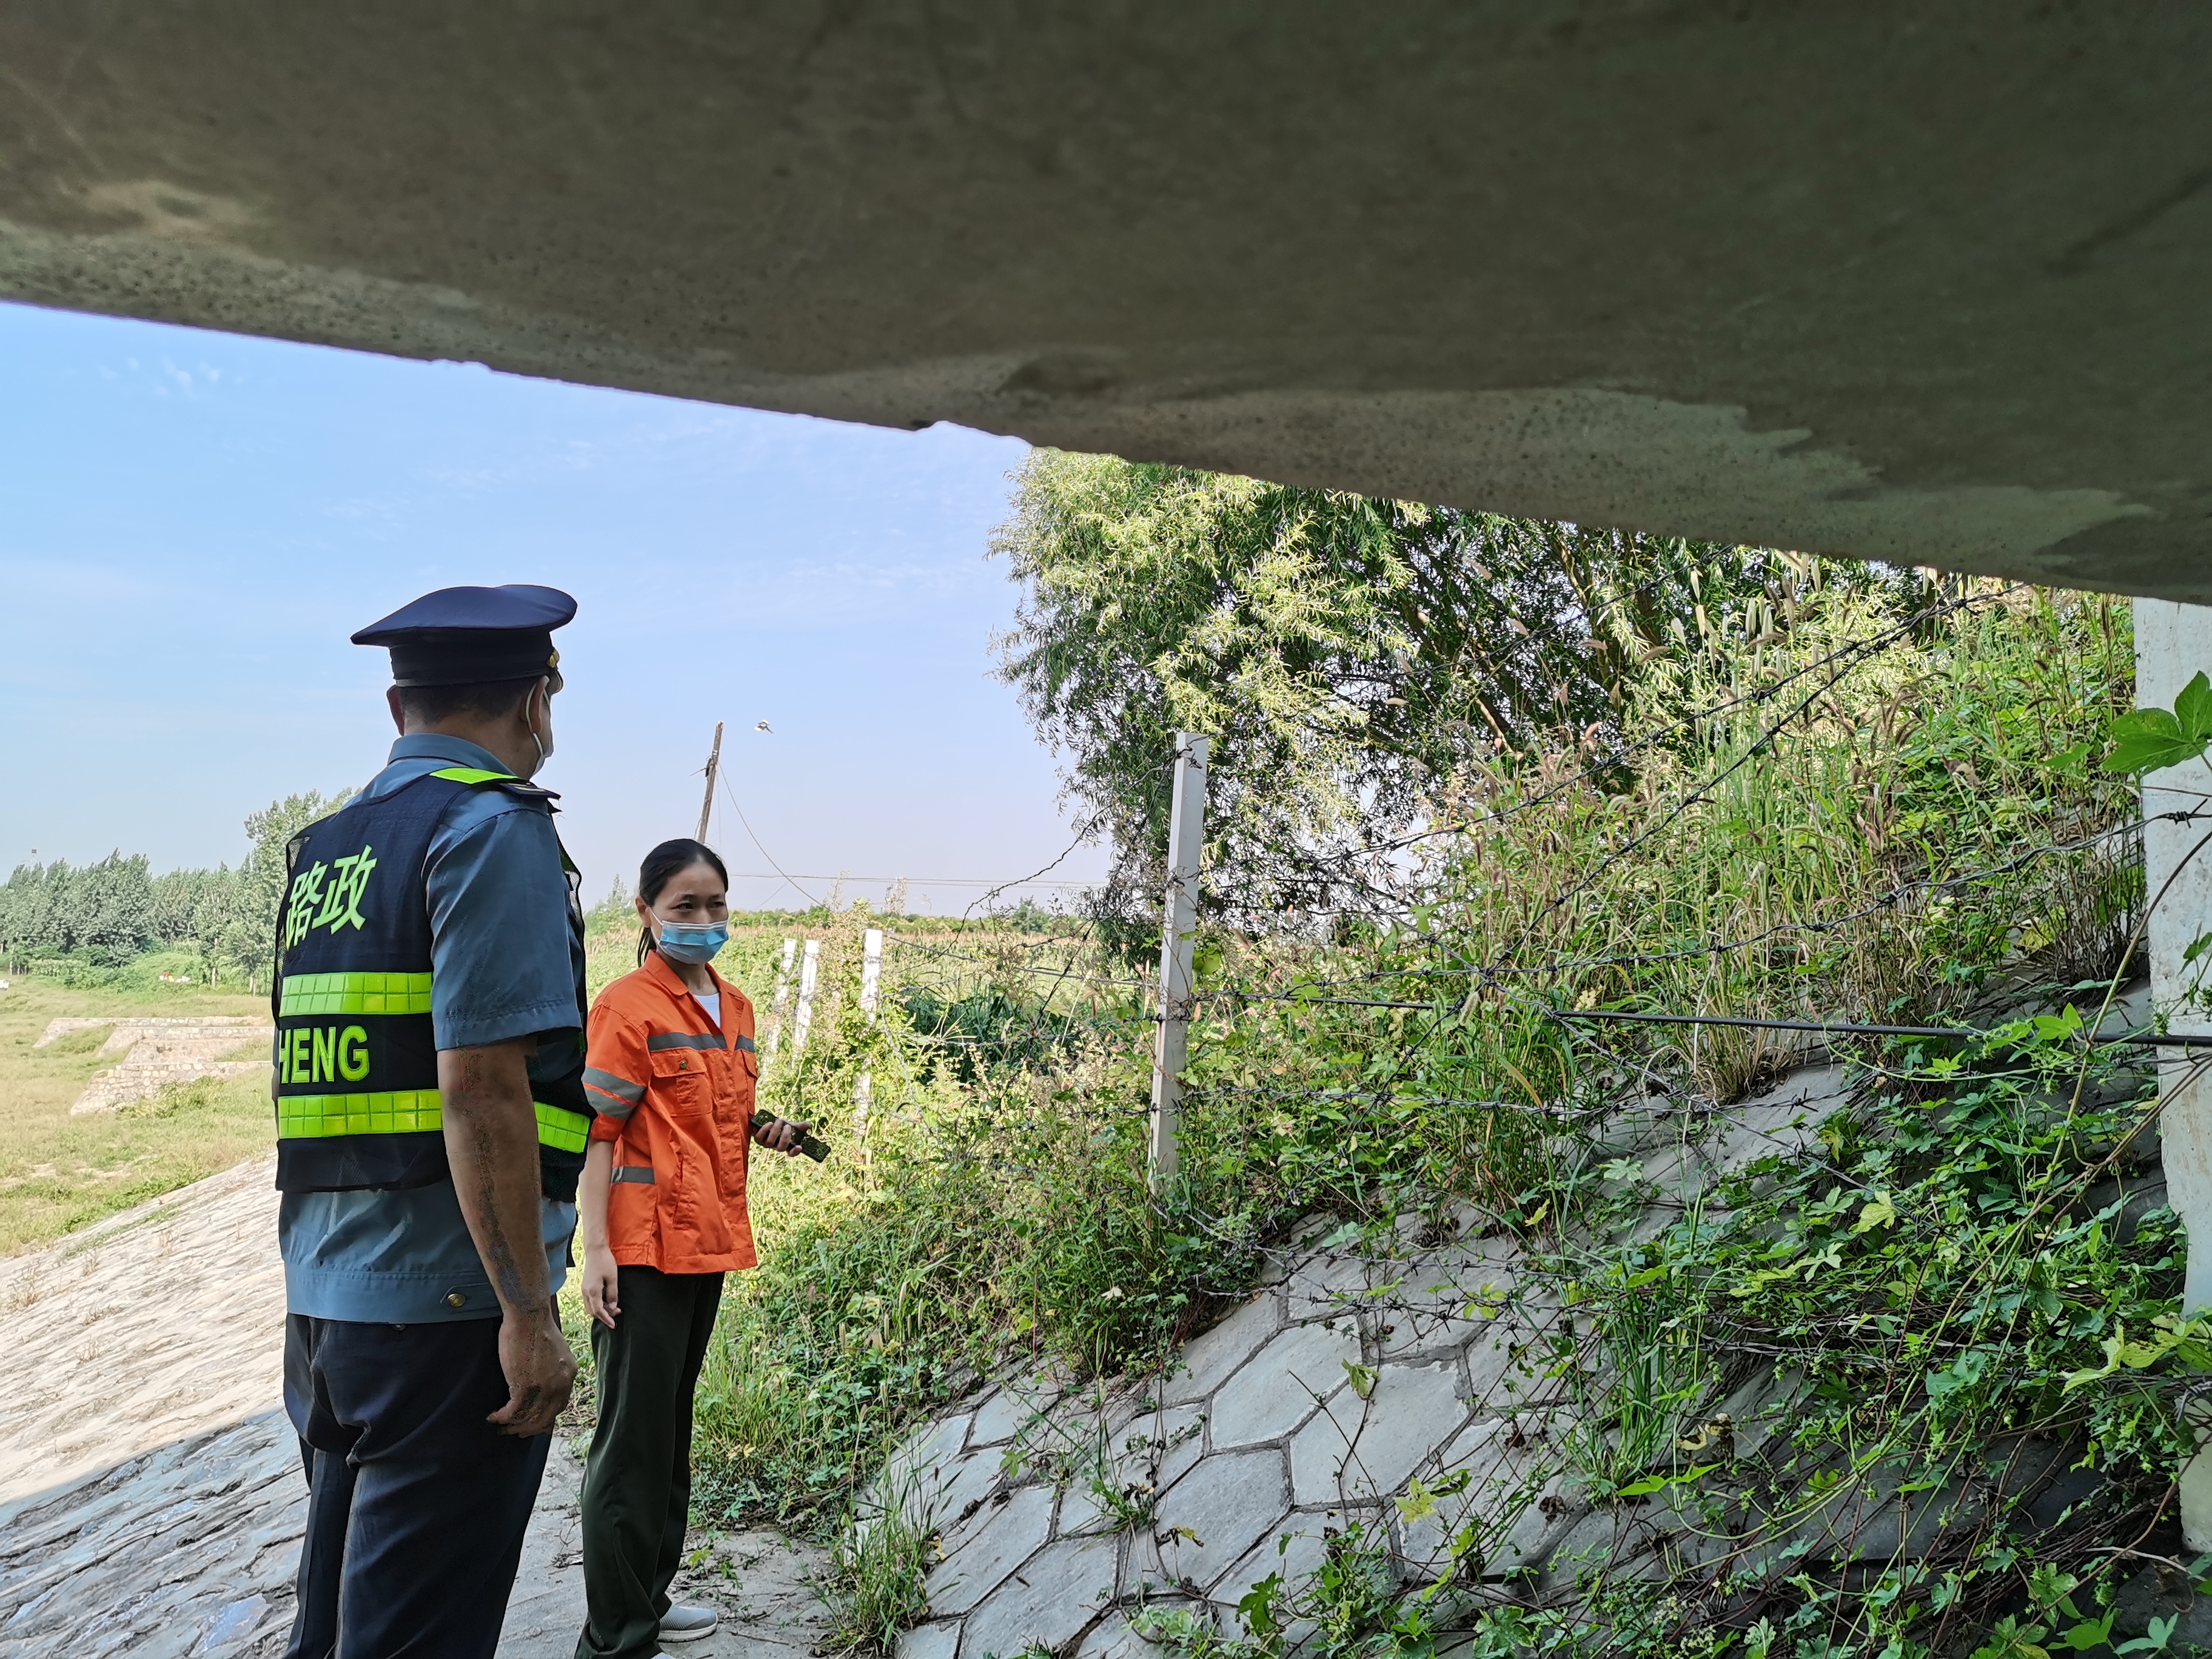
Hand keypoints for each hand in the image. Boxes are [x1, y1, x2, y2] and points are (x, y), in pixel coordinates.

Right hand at [487, 1304, 576, 1436]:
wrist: (528, 1317)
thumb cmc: (536, 1328)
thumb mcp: (555, 1352)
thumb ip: (552, 1369)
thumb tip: (542, 1382)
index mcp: (568, 1374)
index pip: (559, 1406)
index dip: (545, 1418)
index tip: (533, 1423)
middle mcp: (560, 1384)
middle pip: (546, 1417)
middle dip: (529, 1428)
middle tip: (515, 1432)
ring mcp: (544, 1387)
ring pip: (529, 1418)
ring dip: (513, 1426)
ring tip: (501, 1427)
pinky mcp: (525, 1386)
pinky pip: (513, 1412)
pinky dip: (502, 1417)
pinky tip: (493, 1417)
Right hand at [582, 1244, 620, 1328]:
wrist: (595, 1250)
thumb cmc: (605, 1262)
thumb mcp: (613, 1278)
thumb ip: (612, 1294)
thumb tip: (613, 1308)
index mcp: (592, 1291)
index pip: (598, 1311)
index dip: (606, 1319)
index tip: (613, 1325)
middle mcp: (585, 1292)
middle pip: (592, 1312)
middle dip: (604, 1316)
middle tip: (617, 1312)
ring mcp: (583, 1289)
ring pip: (590, 1307)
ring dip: (600, 1310)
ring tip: (613, 1306)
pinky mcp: (585, 1286)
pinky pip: (589, 1301)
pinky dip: (597, 1305)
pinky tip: (607, 1301)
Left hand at [755, 1114, 809, 1155]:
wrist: (765, 1120)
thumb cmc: (779, 1125)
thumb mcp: (790, 1125)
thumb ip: (799, 1126)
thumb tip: (808, 1124)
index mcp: (785, 1145)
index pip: (791, 1153)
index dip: (795, 1152)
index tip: (799, 1147)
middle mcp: (775, 1146)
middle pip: (780, 1148)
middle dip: (785, 1137)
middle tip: (787, 1126)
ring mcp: (766, 1143)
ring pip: (769, 1143)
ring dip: (775, 1131)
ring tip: (779, 1121)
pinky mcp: (757, 1139)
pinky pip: (759, 1138)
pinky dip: (764, 1130)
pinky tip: (769, 1123)